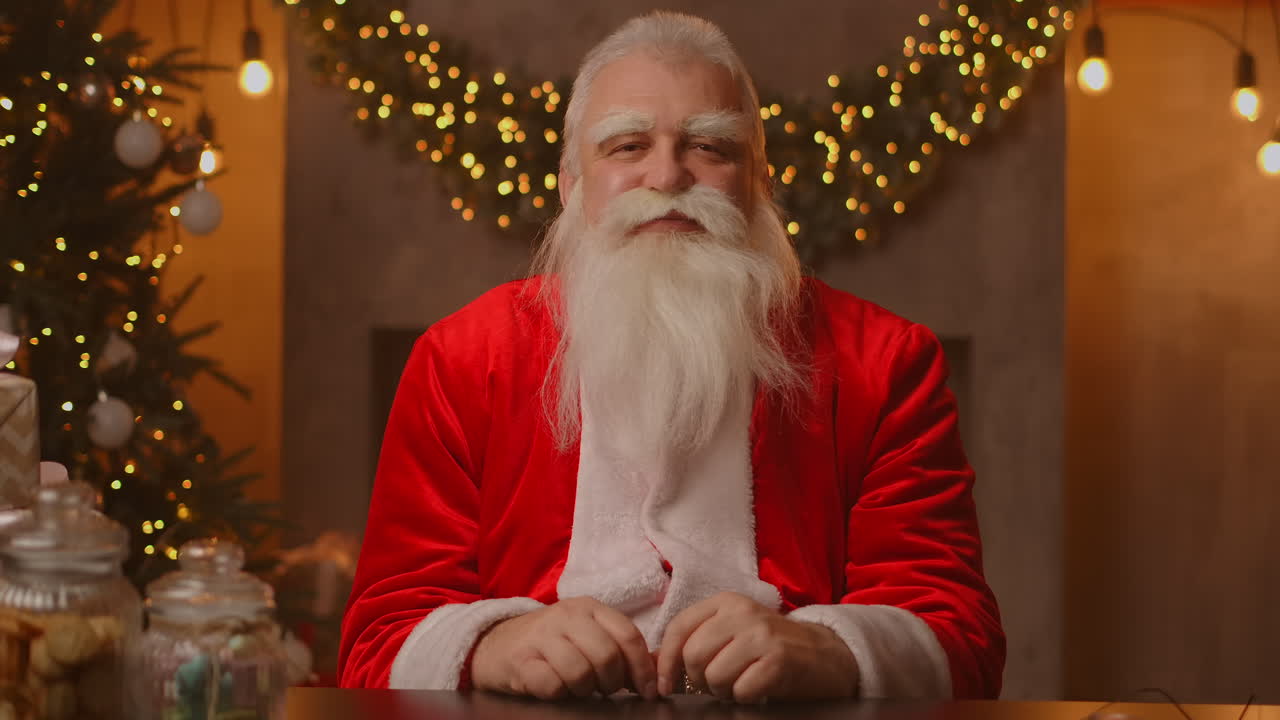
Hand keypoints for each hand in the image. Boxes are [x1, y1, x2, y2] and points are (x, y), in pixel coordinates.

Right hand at [469, 597, 657, 700]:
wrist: (494, 643)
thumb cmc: (549, 643)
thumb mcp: (586, 635)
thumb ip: (619, 648)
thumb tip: (655, 670)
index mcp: (589, 607)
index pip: (629, 636)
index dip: (642, 669)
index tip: (647, 692)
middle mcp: (566, 616)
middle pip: (608, 656)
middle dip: (612, 682)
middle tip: (604, 689)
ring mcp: (542, 636)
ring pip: (581, 672)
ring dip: (585, 690)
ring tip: (577, 687)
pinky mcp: (520, 660)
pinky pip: (553, 685)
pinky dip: (559, 693)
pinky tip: (555, 687)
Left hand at [655, 592, 858, 702]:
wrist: (823, 655)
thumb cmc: (768, 647)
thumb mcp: (730, 634)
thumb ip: (692, 643)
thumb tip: (649, 663)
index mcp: (725, 601)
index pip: (679, 627)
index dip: (665, 660)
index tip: (665, 685)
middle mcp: (742, 612)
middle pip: (693, 655)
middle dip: (698, 680)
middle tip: (716, 683)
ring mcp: (762, 634)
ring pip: (715, 675)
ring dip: (722, 691)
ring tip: (739, 684)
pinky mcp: (779, 659)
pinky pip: (742, 690)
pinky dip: (745, 698)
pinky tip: (756, 689)